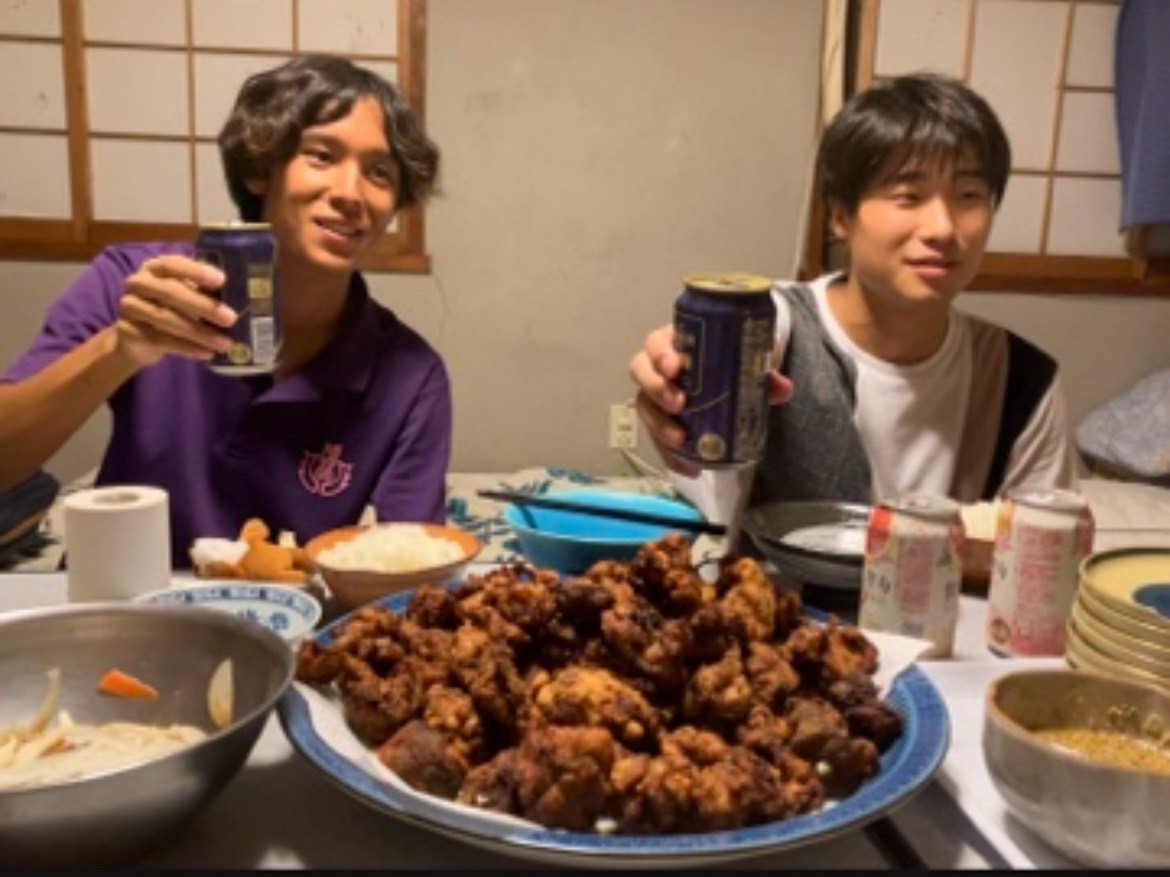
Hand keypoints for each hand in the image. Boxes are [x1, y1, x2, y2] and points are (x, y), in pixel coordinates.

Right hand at [113, 255, 237, 367]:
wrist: (137, 338)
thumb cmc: (170, 309)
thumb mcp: (186, 296)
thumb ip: (204, 292)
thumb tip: (239, 297)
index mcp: (155, 268)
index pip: (173, 264)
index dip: (196, 271)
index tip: (222, 280)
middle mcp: (138, 283)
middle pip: (170, 292)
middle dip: (203, 306)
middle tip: (231, 318)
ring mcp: (130, 306)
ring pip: (167, 319)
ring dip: (200, 333)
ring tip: (225, 343)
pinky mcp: (128, 331)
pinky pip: (162, 340)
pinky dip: (188, 348)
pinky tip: (207, 353)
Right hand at [628, 324, 794, 477]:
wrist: (733, 372)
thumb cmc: (733, 356)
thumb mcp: (749, 357)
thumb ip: (764, 370)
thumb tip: (782, 389)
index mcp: (676, 342)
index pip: (657, 342)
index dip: (660, 354)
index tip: (676, 368)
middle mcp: (658, 366)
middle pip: (641, 371)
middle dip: (656, 389)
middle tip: (679, 404)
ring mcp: (657, 394)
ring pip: (644, 406)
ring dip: (659, 425)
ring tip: (680, 440)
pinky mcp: (661, 421)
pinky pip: (656, 437)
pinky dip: (670, 455)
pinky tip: (687, 468)